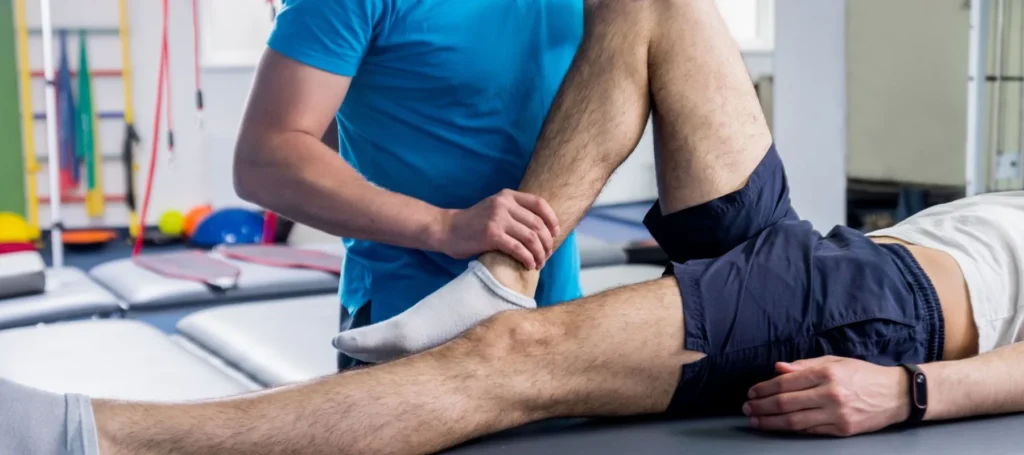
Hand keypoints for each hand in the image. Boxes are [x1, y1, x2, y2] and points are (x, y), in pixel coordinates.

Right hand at [436, 190, 559, 269]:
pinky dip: (528, 259)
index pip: (540, 204)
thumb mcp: (495, 209)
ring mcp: (497, 218)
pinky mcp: (491, 235)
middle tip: (547, 256)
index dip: (552, 220)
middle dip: (547, 243)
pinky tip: (529, 266)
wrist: (447, 230)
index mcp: (507, 196)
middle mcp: (504, 204)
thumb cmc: (473, 224)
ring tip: (539, 263)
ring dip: (539, 254)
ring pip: (531, 238)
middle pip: (538, 224)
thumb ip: (515, 212)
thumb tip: (543, 230)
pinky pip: (518, 249)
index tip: (555, 234)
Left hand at [743, 356, 909, 436]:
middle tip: (747, 408)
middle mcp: (830, 394)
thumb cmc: (862, 375)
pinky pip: (810, 430)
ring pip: (794, 421)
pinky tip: (777, 427)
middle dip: (762, 406)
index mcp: (826, 373)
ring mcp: (837, 414)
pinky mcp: (842, 429)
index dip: (764, 388)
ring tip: (755, 421)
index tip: (752, 392)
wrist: (896, 394)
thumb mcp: (834, 361)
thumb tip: (777, 368)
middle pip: (786, 403)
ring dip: (770, 422)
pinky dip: (791, 429)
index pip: (786, 382)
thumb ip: (804, 366)